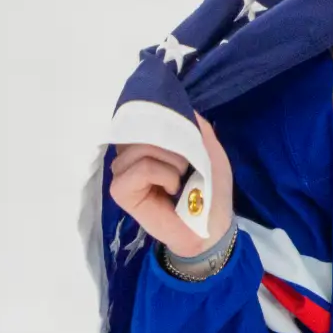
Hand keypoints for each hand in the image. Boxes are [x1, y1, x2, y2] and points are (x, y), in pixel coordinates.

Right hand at [110, 115, 232, 258]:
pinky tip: (172, 189)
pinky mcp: (120, 191)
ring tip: (181, 179)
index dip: (164, 121)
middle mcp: (129, 156)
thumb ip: (196, 128)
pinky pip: (140, 168)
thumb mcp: (210, 151)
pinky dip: (164, 174)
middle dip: (174, 145)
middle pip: (143, 130)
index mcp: (147, 145)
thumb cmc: (211, 190)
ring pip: (141, 148)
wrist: (212, 226)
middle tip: (187, 166)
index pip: (144, 118)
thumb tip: (182, 106)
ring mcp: (122, 173)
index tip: (184, 133)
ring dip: (173, 161)